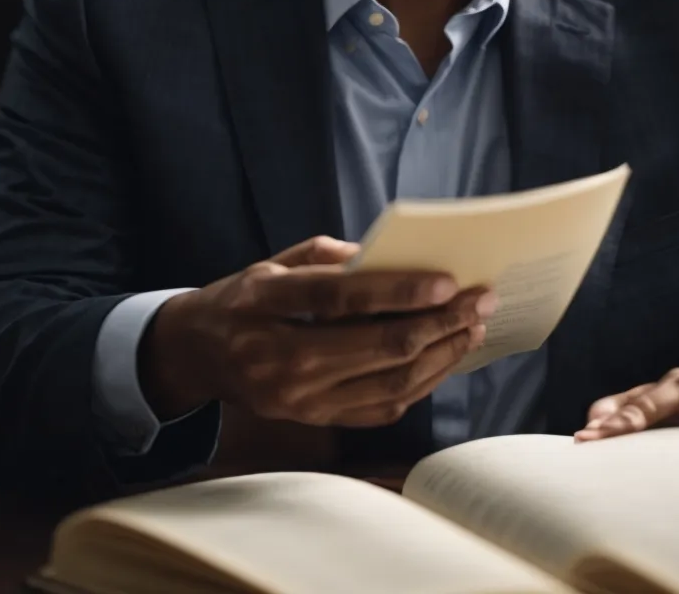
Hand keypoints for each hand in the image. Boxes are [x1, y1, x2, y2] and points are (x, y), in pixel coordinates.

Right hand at [138, 235, 494, 427]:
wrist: (197, 356)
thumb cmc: (244, 299)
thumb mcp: (272, 262)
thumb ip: (329, 256)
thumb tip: (394, 259)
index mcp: (263, 304)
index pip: (340, 299)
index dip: (398, 292)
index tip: (448, 282)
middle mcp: (279, 359)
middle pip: (378, 348)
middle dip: (440, 323)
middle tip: (481, 300)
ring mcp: (298, 400)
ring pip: (390, 383)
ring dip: (442, 355)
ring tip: (474, 327)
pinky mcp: (313, 421)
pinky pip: (383, 408)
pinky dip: (422, 383)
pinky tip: (446, 357)